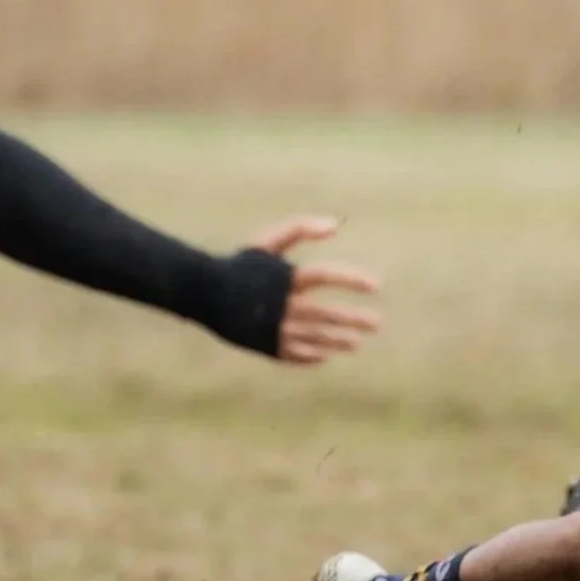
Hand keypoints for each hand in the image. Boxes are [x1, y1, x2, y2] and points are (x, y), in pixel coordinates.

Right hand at [248, 215, 382, 364]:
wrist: (203, 295)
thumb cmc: (241, 266)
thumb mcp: (267, 242)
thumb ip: (299, 228)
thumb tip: (335, 224)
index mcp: (284, 278)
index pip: (324, 276)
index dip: (350, 280)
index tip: (376, 286)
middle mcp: (281, 305)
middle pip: (324, 314)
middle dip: (353, 319)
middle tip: (376, 323)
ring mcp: (273, 328)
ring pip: (313, 337)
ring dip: (337, 340)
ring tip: (357, 342)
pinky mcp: (264, 345)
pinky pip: (294, 354)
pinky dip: (310, 356)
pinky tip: (326, 355)